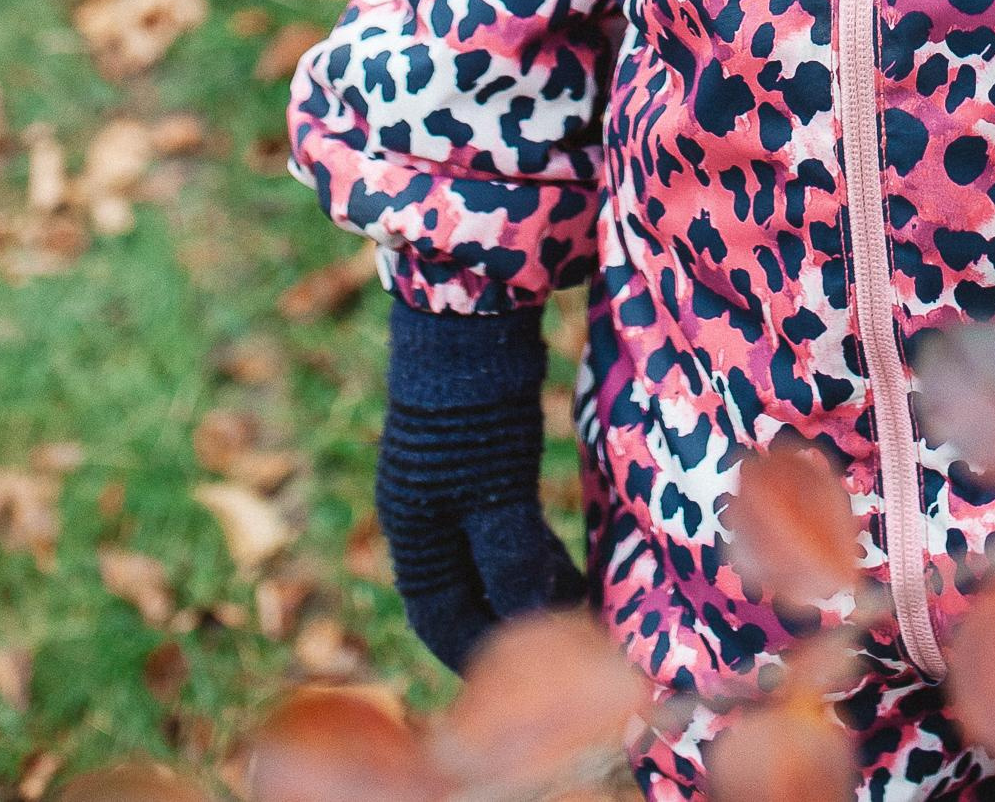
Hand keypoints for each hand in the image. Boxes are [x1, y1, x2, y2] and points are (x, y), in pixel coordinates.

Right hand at [375, 300, 585, 673]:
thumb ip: (510, 560)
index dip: (484, 657)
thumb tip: (533, 626)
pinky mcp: (474, 462)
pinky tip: (567, 559)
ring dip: (527, 589)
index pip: (442, 622)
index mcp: (414, 533)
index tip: (534, 682)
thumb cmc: (475, 405)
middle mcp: (423, 518)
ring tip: (581, 606)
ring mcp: (446, 489)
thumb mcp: (494, 490)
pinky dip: (530, 553)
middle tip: (569, 648)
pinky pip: (499, 530)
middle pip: (466, 595)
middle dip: (513, 626)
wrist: (466, 311)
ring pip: (486, 562)